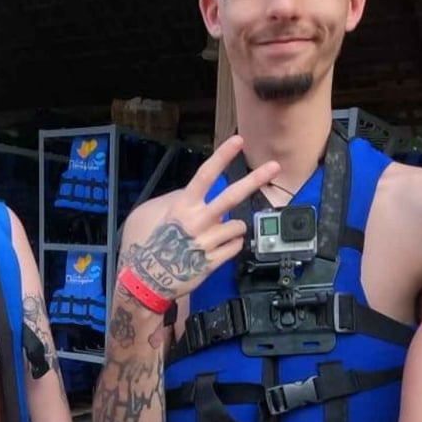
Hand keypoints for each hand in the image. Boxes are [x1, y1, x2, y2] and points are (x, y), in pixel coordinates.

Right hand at [118, 135, 279, 303]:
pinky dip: (231, 246)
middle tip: (274, 166)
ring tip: (216, 236)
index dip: (222, 156)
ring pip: (238, 225)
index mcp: (183, 206)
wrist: (146, 281)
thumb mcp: (155, 215)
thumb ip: (177, 201)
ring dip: (233, 228)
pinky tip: (216, 249)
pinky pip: (236, 246)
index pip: (205, 175)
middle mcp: (197, 221)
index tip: (237, 141)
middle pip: (231, 196)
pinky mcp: (214, 262)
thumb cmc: (148, 246)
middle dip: (255, 179)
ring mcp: (207, 242)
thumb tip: (196, 193)